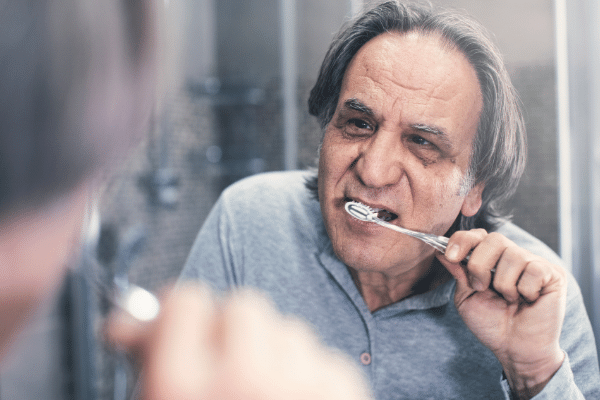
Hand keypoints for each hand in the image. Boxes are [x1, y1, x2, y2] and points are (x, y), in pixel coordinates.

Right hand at [106, 283, 372, 399]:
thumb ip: (151, 367)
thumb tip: (130, 322)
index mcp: (181, 392)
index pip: (187, 301)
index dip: (184, 315)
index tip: (185, 328)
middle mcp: (243, 382)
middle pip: (244, 306)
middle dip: (234, 331)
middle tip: (227, 366)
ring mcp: (301, 390)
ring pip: (290, 329)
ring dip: (277, 354)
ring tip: (267, 399)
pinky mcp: (345, 399)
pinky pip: (326, 358)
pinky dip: (314, 377)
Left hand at [436, 229, 566, 398]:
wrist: (515, 349)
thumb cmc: (491, 324)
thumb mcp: (466, 297)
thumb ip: (457, 272)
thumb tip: (440, 250)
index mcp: (491, 259)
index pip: (478, 235)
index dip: (463, 240)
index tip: (451, 256)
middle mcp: (513, 256)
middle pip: (495, 239)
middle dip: (480, 264)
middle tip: (482, 288)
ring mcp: (534, 263)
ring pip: (513, 256)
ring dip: (503, 284)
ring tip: (509, 300)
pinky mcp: (553, 274)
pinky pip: (533, 270)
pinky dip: (525, 291)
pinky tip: (528, 301)